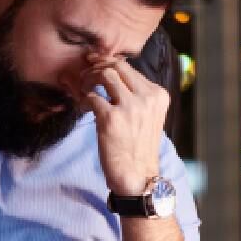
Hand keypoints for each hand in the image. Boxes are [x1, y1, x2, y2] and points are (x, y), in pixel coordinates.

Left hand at [79, 53, 168, 195]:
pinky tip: (83, 106)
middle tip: (86, 75)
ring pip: (105, 75)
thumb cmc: (139, 147)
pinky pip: (92, 97)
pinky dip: (84, 99)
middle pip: (117, 66)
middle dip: (97, 66)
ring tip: (83, 87)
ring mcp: (129, 107)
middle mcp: (146, 98)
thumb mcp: (149, 116)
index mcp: (158, 95)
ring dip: (89, 78)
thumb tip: (112, 74)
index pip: (130, 68)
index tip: (96, 67)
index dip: (109, 64)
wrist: (137, 175)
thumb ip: (137, 95)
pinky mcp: (111, 118)